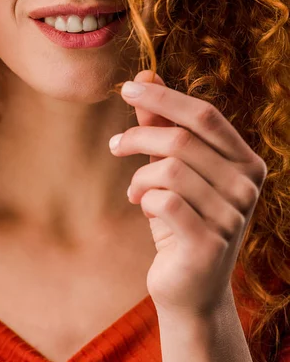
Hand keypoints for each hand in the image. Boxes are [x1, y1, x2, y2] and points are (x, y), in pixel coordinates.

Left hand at [109, 70, 266, 317]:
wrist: (191, 286)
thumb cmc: (182, 218)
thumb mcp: (174, 167)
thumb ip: (163, 123)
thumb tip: (146, 75)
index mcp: (246, 162)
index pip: (206, 116)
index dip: (165, 98)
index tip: (127, 88)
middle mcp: (247, 187)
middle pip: (183, 140)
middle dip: (139, 136)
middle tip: (114, 145)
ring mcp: (232, 217)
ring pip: (170, 170)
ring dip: (140, 175)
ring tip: (134, 189)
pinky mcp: (208, 244)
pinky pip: (163, 201)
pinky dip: (143, 198)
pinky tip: (141, 205)